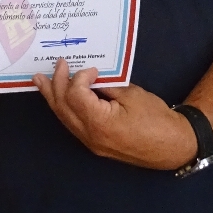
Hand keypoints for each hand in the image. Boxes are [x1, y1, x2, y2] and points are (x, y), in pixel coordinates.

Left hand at [33, 59, 197, 170]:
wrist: (171, 146)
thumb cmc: (156, 119)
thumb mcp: (132, 95)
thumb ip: (107, 85)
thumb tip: (91, 77)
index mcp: (100, 123)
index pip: (76, 95)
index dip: (79, 78)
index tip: (92, 69)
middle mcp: (90, 135)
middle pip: (63, 107)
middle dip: (56, 84)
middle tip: (57, 65)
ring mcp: (91, 143)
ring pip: (64, 118)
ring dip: (52, 98)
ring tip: (40, 82)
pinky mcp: (95, 144)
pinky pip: (73, 124)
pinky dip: (64, 109)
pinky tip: (59, 99)